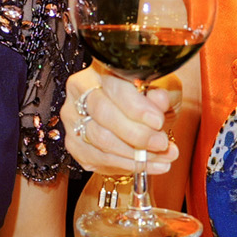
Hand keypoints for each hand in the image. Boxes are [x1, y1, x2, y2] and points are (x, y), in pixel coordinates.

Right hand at [63, 66, 179, 176]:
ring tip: (162, 158)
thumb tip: (159, 100)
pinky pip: (97, 159)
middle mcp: (79, 91)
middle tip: (161, 143)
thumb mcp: (163, 89)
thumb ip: (163, 93)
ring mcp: (73, 118)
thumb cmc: (148, 98)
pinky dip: (125, 165)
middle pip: (102, 113)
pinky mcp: (74, 143)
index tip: (158, 121)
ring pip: (100, 140)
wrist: (137, 116)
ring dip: (134, 154)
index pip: (113, 87)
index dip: (136, 106)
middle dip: (136, 134)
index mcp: (100, 70)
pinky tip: (146, 165)